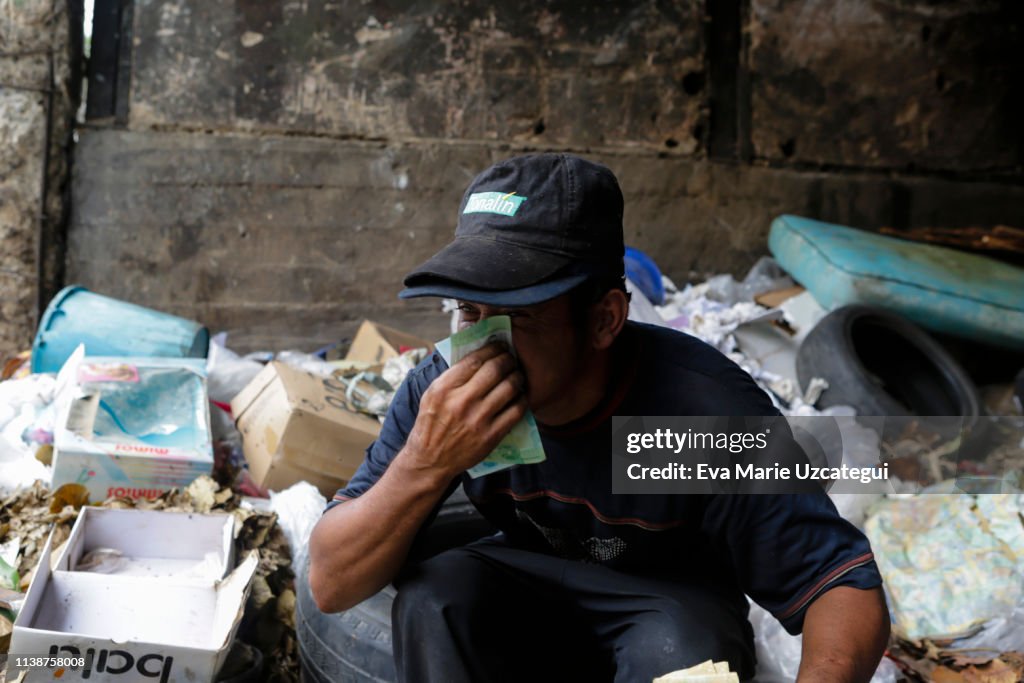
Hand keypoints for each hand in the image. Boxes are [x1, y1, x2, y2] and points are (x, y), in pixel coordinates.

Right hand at [401, 342, 526, 477]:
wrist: (431, 460)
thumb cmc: (431, 424)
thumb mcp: (431, 395)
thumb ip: (452, 376)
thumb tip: (478, 355)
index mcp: (444, 388)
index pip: (475, 359)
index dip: (492, 349)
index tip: (499, 346)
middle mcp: (461, 401)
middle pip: (495, 369)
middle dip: (508, 359)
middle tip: (511, 359)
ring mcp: (478, 419)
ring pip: (509, 387)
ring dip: (518, 377)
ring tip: (517, 375)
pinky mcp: (491, 436)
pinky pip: (516, 410)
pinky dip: (522, 399)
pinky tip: (520, 396)